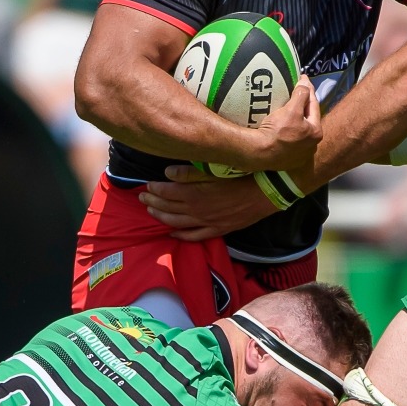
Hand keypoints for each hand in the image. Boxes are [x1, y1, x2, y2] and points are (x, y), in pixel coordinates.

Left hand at [141, 166, 274, 240]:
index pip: (166, 192)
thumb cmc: (240, 177)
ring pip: (176, 223)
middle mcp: (196, 210)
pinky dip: (180, 235)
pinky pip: (193, 236)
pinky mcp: (216, 230)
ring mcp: (205, 223)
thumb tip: (166, 173)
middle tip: (142, 197)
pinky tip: (170, 233)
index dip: (154, 189)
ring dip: (160, 217)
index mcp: (193, 193)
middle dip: (152, 202)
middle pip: (167, 208)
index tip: (147, 184)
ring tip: (150, 210)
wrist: (264, 193)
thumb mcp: (214, 169)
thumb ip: (188, 172)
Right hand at [242, 83, 320, 174]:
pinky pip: (289, 142)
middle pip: (307, 120)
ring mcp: (300, 155)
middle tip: (295, 95)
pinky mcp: (288, 161)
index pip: (313, 105)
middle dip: (302, 107)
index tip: (303, 79)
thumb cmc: (278, 130)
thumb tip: (305, 82)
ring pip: (299, 132)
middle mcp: (312, 146)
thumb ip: (301, 94)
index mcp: (316, 132)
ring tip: (287, 112)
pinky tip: (281, 129)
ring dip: (295, 121)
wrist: (259, 153)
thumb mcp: (292, 109)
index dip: (308, 90)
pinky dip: (287, 134)